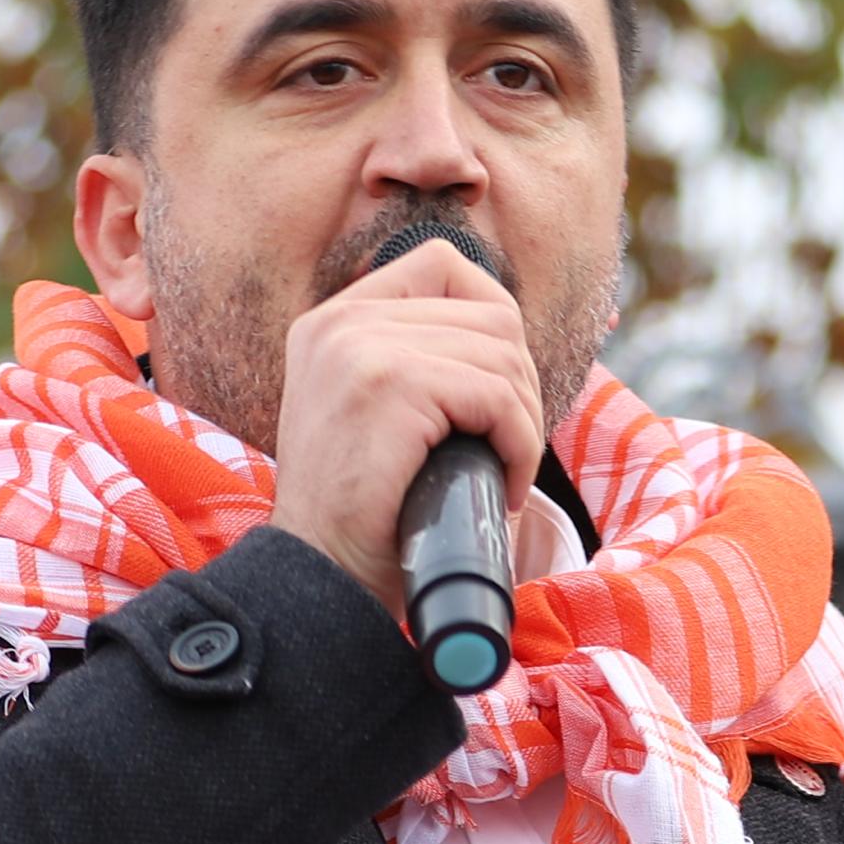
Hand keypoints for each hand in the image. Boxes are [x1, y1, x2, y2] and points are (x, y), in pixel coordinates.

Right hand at [265, 237, 545, 604]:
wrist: (320, 577)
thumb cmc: (363, 513)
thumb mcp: (375, 414)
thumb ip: (413, 360)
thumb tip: (508, 334)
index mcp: (334, 320)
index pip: (444, 266)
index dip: (495, 323)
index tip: (496, 394)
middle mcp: (341, 320)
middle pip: (491, 313)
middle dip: (520, 385)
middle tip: (507, 448)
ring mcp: (362, 347)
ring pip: (503, 355)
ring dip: (524, 423)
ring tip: (502, 472)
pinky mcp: (389, 384)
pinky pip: (498, 398)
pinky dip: (520, 447)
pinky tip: (502, 487)